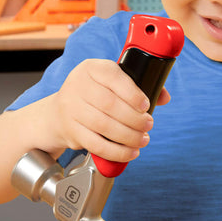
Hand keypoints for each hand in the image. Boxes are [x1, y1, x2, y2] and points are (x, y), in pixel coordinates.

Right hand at [47, 58, 169, 161]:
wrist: (58, 113)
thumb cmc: (94, 95)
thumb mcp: (111, 81)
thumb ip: (139, 85)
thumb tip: (163, 97)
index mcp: (92, 68)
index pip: (113, 77)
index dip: (133, 93)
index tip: (146, 106)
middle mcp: (78, 85)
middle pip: (109, 104)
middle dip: (134, 118)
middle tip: (148, 125)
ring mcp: (71, 108)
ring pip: (103, 125)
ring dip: (128, 136)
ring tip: (142, 139)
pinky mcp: (70, 131)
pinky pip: (96, 144)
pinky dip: (117, 151)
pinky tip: (130, 152)